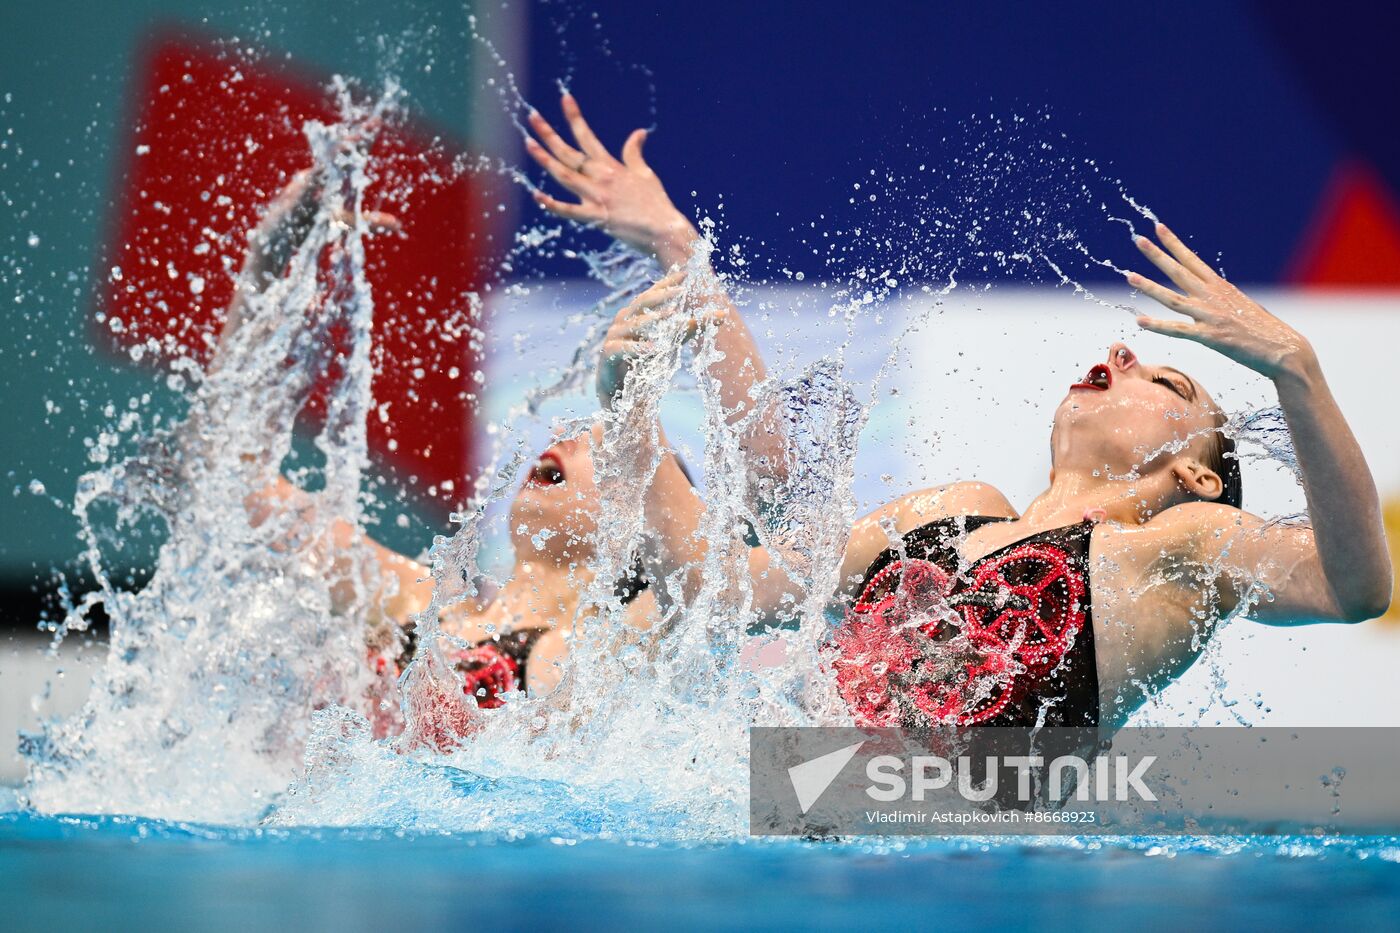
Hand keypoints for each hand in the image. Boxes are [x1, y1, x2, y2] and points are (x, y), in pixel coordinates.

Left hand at [526, 93, 697, 268]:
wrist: (664, 230)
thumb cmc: (656, 204)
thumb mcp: (646, 174)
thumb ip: (635, 153)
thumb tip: (640, 132)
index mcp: (611, 166)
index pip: (588, 136)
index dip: (575, 117)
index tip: (565, 98)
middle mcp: (601, 178)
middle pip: (569, 153)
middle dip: (549, 133)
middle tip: (532, 116)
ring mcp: (597, 198)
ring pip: (564, 175)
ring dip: (545, 159)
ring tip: (529, 143)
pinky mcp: (596, 218)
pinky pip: (569, 211)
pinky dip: (552, 204)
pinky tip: (536, 194)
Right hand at [597, 270, 715, 406]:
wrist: (622, 393)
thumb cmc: (645, 362)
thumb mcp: (672, 342)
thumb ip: (693, 327)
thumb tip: (723, 315)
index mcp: (637, 313)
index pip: (653, 293)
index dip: (667, 282)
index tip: (685, 273)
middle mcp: (623, 320)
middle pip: (642, 303)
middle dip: (662, 295)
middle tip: (681, 291)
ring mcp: (614, 336)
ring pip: (633, 324)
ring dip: (652, 320)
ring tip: (671, 315)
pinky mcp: (608, 354)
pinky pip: (622, 348)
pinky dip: (638, 347)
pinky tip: (653, 348)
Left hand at [1127, 223, 1316, 382]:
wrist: (1285, 349)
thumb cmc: (1264, 330)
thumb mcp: (1241, 306)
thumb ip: (1222, 300)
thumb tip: (1213, 297)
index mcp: (1221, 287)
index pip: (1192, 260)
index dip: (1174, 243)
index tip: (1158, 228)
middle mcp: (1213, 297)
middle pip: (1179, 272)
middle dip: (1157, 254)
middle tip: (1137, 239)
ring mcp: (1211, 315)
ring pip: (1172, 298)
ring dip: (1149, 287)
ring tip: (1129, 276)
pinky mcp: (1211, 337)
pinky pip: (1179, 330)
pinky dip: (1158, 326)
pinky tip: (1140, 321)